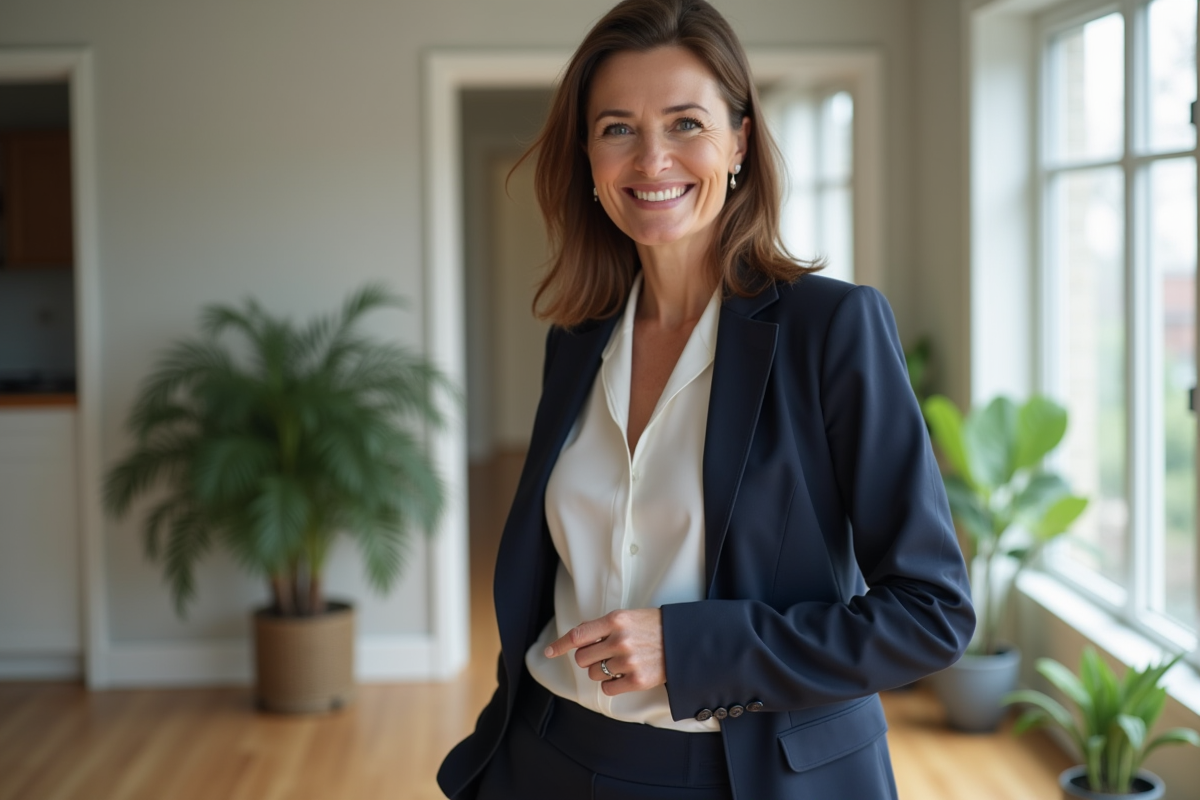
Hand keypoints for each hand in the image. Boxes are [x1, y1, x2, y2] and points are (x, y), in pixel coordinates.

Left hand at [543, 608, 665, 695]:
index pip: (578, 635)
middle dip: (588, 658)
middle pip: (582, 658)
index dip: (560, 645)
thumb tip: (576, 638)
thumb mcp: (628, 617)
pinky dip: (612, 684)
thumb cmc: (653, 627)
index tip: (548, 652)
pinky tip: (624, 675)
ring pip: (594, 674)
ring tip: (620, 663)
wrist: (683, 642)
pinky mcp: (637, 680)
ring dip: (601, 671)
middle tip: (602, 654)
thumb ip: (602, 626)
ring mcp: (628, 661)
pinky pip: (608, 688)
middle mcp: (619, 640)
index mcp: (615, 620)